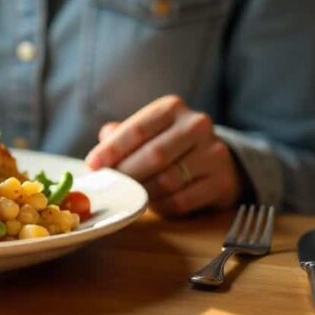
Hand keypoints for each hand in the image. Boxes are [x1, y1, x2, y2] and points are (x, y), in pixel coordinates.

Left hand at [85, 95, 239, 216]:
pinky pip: (182, 200)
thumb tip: (97, 158)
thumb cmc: (168, 145)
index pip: (138, 129)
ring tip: (129, 196)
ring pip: (167, 180)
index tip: (93, 165)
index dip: (112, 149)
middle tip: (109, 186)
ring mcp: (214, 153)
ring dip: (142, 192)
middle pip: (154, 155)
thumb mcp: (146, 132)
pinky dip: (160, 206)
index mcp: (172, 108)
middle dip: (126, 174)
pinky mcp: (222, 182)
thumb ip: (120, 137)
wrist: (216, 162)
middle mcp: (196, 125)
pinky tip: (151, 205)